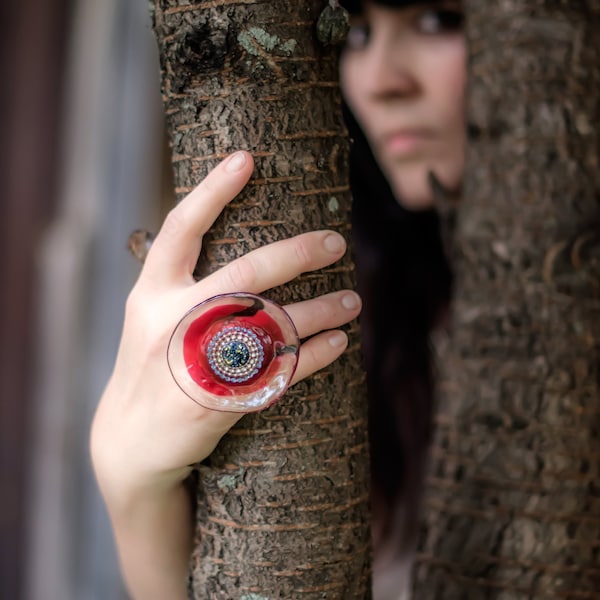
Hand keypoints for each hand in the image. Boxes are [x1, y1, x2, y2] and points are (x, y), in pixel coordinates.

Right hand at [90, 151, 361, 502]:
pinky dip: (316, 353)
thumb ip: (185, 285)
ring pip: (274, 323)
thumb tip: (246, 254)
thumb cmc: (151, 368)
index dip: (213, 190)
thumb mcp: (151, 318)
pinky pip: (281, 370)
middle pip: (247, 273)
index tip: (247, 158)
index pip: (182, 229)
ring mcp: (195, 362)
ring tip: (352, 300)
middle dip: (298, 253)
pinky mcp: (219, 401)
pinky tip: (339, 342)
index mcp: (151, 292)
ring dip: (322, 308)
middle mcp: (171, 320)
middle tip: (336, 242)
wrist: (130, 444)